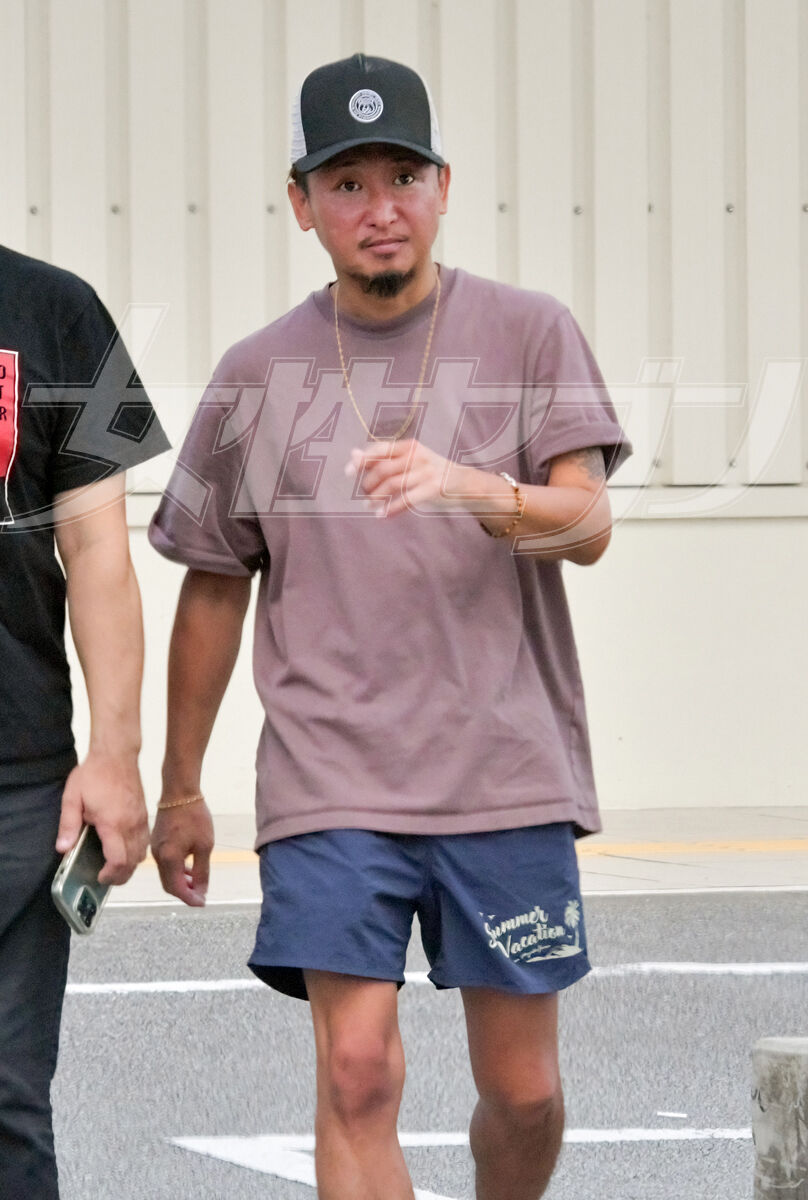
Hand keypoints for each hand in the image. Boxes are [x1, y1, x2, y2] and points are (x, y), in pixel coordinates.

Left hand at [56, 751, 148, 884]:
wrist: (117, 754)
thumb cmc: (93, 774)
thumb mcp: (73, 797)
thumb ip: (68, 824)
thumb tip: (63, 849)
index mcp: (113, 823)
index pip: (119, 860)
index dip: (110, 875)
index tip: (98, 876)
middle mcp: (132, 825)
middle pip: (133, 862)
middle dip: (120, 876)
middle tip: (104, 876)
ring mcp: (141, 821)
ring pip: (142, 853)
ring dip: (130, 865)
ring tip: (113, 865)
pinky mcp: (145, 815)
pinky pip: (145, 842)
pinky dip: (136, 852)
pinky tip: (123, 848)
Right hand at [150, 799, 214, 906]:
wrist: (179, 792)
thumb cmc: (194, 817)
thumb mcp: (204, 845)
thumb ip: (201, 871)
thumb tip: (201, 891)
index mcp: (168, 859)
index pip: (176, 888)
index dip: (190, 898)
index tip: (203, 903)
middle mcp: (157, 856)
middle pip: (169, 884)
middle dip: (184, 893)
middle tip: (200, 896)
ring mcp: (155, 849)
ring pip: (166, 874)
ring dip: (181, 882)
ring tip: (197, 884)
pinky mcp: (156, 842)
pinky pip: (165, 863)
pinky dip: (177, 870)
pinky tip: (189, 868)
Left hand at [347, 439, 474, 518]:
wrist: (463, 483)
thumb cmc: (430, 471)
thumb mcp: (409, 459)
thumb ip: (383, 457)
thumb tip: (353, 454)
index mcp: (409, 446)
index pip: (380, 450)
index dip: (362, 460)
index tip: (347, 472)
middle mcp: (417, 456)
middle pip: (384, 469)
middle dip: (369, 484)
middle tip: (365, 495)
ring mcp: (426, 472)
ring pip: (392, 485)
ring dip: (376, 498)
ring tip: (369, 506)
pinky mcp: (432, 489)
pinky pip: (405, 499)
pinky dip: (391, 509)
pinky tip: (382, 515)